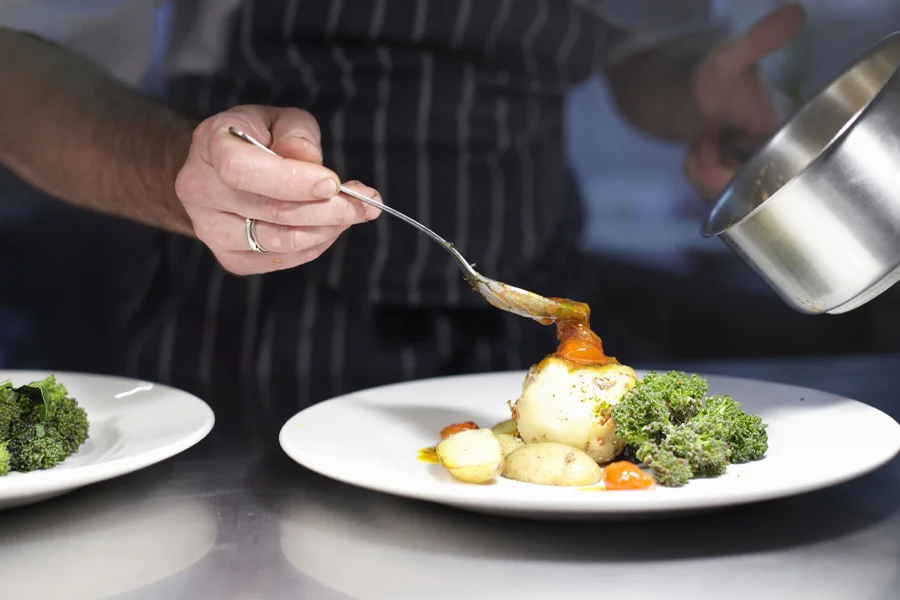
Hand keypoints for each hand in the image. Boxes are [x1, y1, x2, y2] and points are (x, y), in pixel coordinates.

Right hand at [174, 105, 380, 274]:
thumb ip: (297, 135)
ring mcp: (210, 229)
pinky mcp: (229, 257)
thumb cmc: (256, 138)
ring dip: (327, 230)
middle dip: (329, 210)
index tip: (333, 184)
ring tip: (353, 213)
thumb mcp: (279, 119)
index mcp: (210, 145)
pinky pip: (280, 260)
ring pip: (279, 242)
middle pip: (271, 211)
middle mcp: (200, 190)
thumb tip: (310, 162)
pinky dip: (314, 245)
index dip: (292, 181)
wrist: (219, 170)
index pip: (242, 169)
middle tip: (365, 203)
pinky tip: (329, 227)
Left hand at [683, 3, 805, 199]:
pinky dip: (700, 176)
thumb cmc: (709, 73)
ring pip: (730, 197)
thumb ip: (759, 42)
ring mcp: (757, 165)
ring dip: (702, 173)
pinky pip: (718, 195)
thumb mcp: (730, 59)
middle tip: (703, 141)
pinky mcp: (738, 174)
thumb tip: (796, 12)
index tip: (715, 143)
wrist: (678, 87)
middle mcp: (780, 151)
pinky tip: (698, 152)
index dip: (739, 172)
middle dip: (714, 174)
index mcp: (790, 129)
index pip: (775, 175)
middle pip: (749, 193)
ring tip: (701, 142)